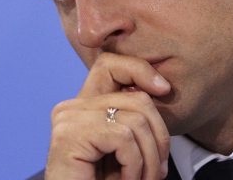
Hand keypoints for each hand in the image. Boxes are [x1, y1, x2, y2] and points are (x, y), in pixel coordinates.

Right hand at [44, 53, 171, 179]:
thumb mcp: (125, 150)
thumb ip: (135, 120)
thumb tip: (161, 88)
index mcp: (83, 106)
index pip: (111, 64)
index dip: (140, 70)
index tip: (165, 90)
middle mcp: (70, 108)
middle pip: (136, 98)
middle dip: (159, 138)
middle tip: (156, 172)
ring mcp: (67, 119)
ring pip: (136, 120)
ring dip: (148, 160)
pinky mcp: (69, 135)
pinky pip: (124, 137)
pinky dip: (135, 166)